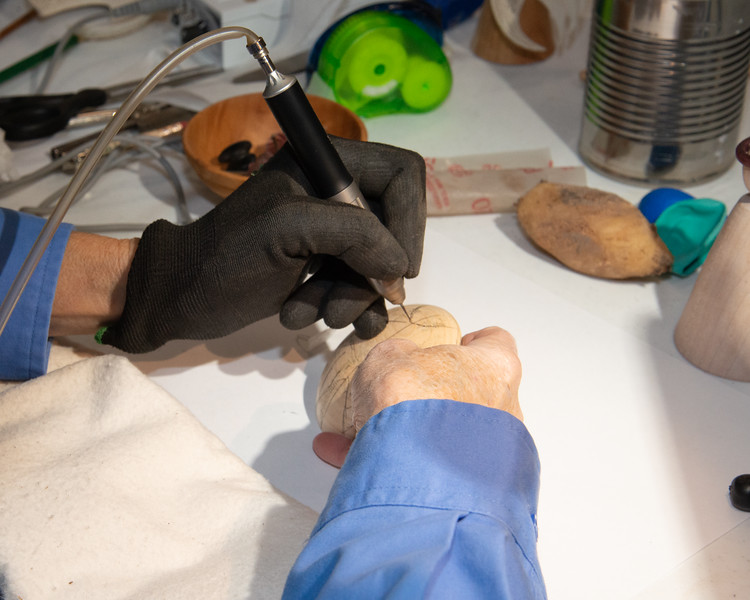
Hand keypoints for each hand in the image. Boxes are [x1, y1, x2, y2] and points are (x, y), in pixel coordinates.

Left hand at [99, 137, 425, 352]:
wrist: (182, 296)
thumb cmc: (224, 256)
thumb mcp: (286, 229)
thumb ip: (351, 233)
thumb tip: (399, 266)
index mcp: (326, 163)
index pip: (401, 175)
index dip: (410, 221)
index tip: (398, 269)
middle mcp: (336, 193)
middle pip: (394, 230)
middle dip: (369, 275)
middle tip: (339, 307)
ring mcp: (332, 234)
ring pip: (378, 267)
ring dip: (350, 299)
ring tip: (308, 314)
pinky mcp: (326, 267)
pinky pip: (362, 289)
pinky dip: (347, 311)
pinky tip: (311, 322)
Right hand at [313, 327, 523, 466]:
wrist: (412, 465)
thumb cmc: (413, 403)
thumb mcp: (389, 356)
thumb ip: (399, 354)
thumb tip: (400, 358)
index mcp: (493, 368)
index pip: (496, 343)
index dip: (476, 342)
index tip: (464, 342)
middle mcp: (503, 410)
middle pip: (476, 392)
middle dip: (441, 393)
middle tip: (411, 391)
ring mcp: (492, 450)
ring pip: (453, 435)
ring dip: (419, 432)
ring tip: (373, 430)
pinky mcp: (471, 483)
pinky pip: (433, 467)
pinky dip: (399, 461)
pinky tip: (357, 455)